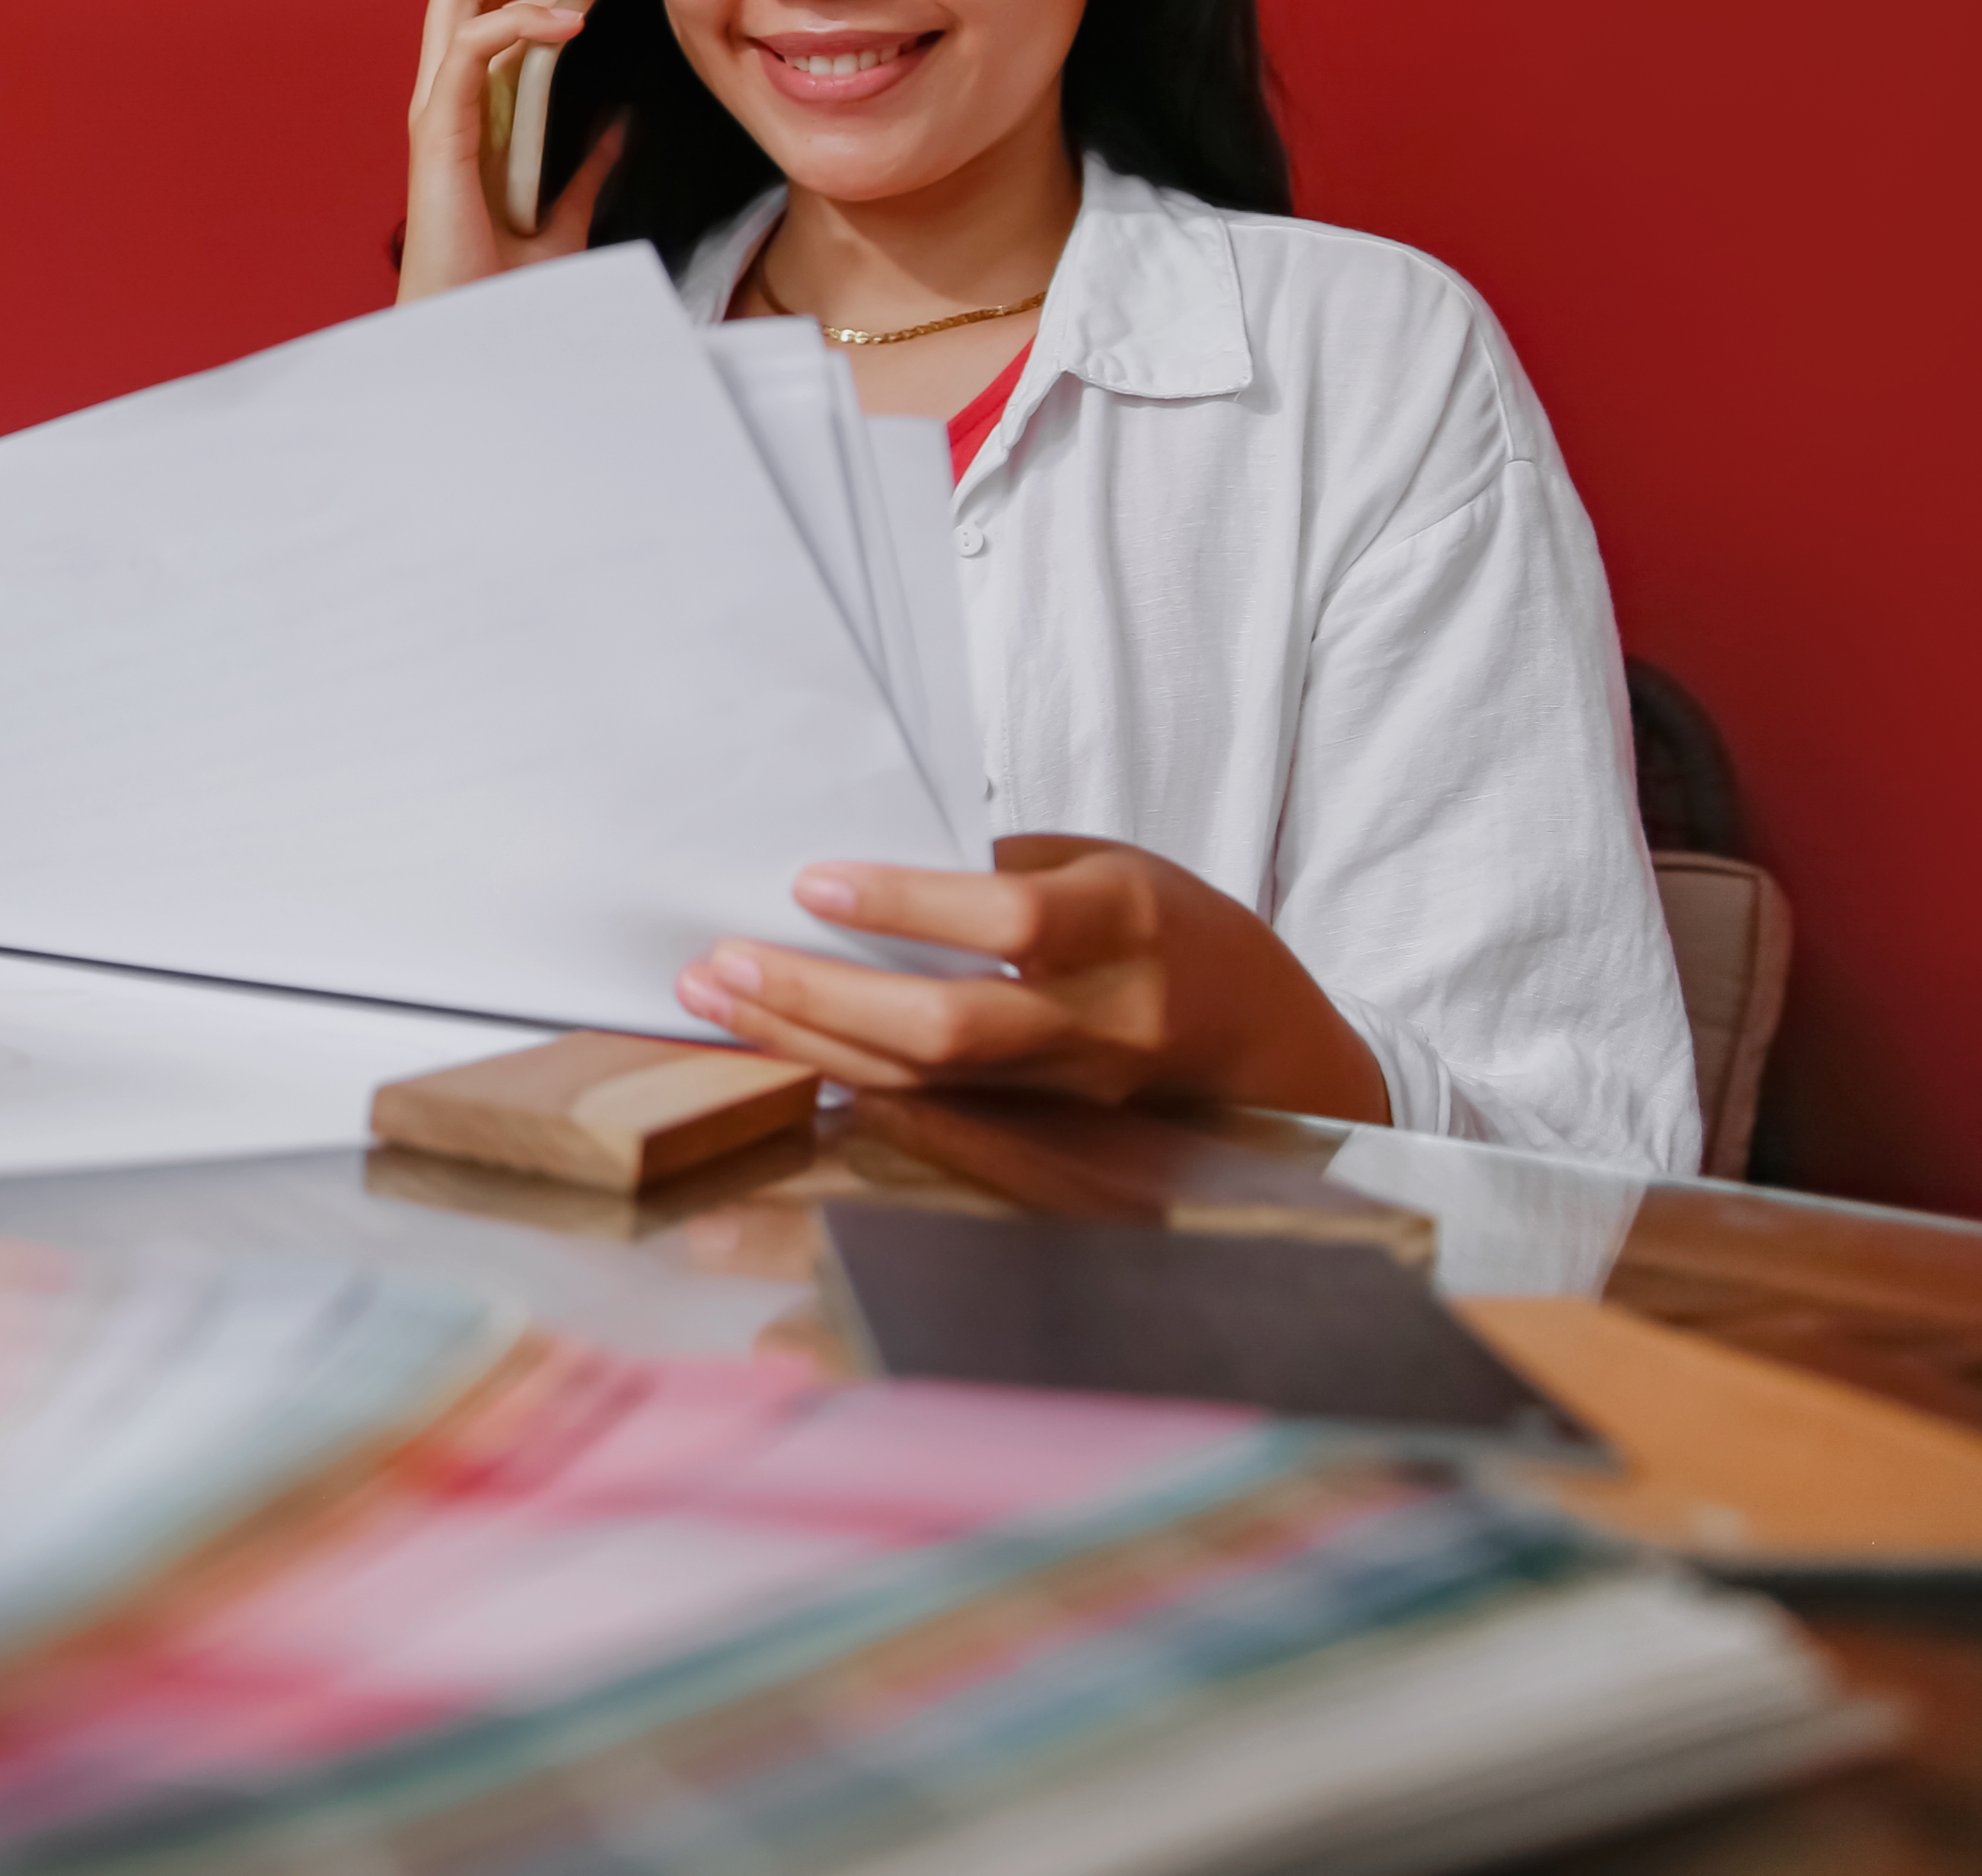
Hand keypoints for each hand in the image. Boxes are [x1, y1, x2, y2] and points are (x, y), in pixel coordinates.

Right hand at [398, 0, 638, 302]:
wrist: (471, 342)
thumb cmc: (502, 291)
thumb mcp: (564, 217)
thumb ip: (584, 168)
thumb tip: (621, 127)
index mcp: (469, 101)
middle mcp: (445, 90)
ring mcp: (436, 107)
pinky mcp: (437, 131)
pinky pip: (472, 45)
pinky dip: (523, 20)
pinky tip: (575, 25)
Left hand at [673, 833, 1392, 1121]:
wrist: (1266, 1042)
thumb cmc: (1173, 927)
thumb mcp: (1109, 863)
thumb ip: (1004, 867)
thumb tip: (872, 856)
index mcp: (1127, 919)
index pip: (1009, 920)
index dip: (907, 904)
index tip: (812, 883)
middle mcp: (1104, 1014)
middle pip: (949, 1025)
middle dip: (823, 998)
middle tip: (725, 961)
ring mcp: (1073, 1084)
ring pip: (922, 1079)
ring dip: (807, 1040)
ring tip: (715, 997)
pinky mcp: (1043, 1125)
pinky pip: (929, 1103)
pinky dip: (843, 1071)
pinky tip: (773, 1040)